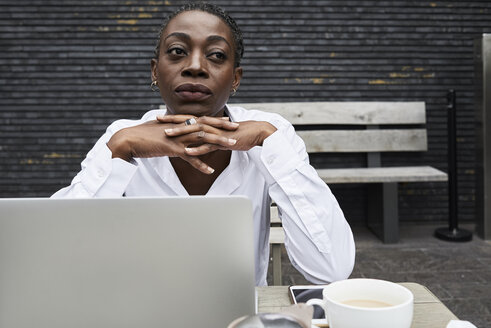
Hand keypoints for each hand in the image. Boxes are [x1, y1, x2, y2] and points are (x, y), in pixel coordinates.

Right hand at [106, 118, 237, 173]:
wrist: (128, 139)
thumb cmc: (142, 136)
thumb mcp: (160, 131)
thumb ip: (171, 130)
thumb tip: (176, 132)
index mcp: (178, 123)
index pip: (201, 120)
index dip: (216, 121)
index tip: (228, 121)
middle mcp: (180, 128)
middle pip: (206, 127)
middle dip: (223, 128)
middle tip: (237, 130)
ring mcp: (177, 138)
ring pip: (202, 139)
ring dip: (218, 143)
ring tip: (232, 146)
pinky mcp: (171, 149)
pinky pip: (189, 157)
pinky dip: (200, 164)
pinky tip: (210, 170)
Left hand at [158, 115, 276, 155]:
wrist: (257, 133)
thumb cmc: (241, 134)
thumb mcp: (222, 133)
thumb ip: (211, 135)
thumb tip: (202, 138)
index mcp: (210, 122)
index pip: (189, 117)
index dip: (174, 117)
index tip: (161, 116)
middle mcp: (211, 125)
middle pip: (188, 121)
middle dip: (172, 120)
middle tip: (158, 120)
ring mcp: (216, 133)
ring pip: (196, 132)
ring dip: (181, 133)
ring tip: (168, 135)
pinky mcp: (223, 142)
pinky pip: (208, 146)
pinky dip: (197, 149)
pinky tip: (187, 152)